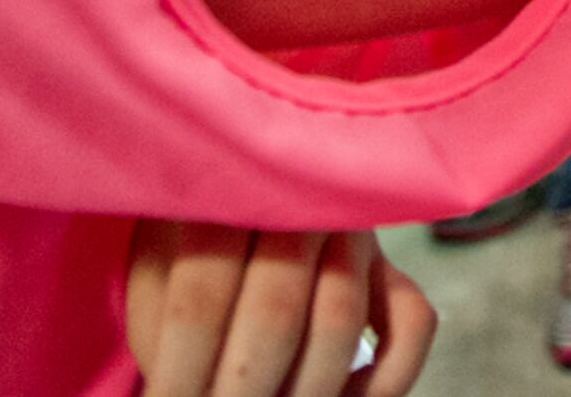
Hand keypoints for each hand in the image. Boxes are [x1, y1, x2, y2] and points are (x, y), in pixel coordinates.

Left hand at [124, 221, 432, 396]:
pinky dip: (383, 381)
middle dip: (243, 390)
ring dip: (304, 392)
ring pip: (340, 320)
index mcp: (222, 195)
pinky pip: (413, 324)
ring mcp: (353, 229)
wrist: (255, 193)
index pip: (200, 300)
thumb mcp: (157, 273)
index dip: (182, 373)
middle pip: (274, 313)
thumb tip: (173, 394)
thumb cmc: (190, 250)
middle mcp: (299, 201)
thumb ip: (160, 325)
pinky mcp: (391, 265)